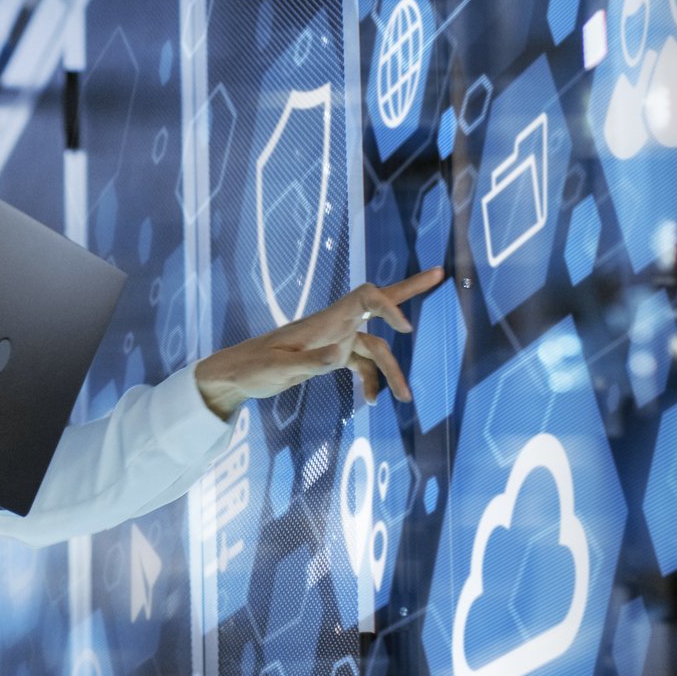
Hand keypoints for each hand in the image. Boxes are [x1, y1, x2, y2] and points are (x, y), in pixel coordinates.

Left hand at [193, 268, 447, 416]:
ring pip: (375, 348)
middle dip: (410, 289)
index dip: (388, 306)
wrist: (235, 374)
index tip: (405, 330)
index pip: (365, 297)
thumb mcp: (278, 370)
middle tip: (441, 273)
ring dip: (392, 371)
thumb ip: (310, 363)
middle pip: (378, 302)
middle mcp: (334, 325)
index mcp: (324, 321)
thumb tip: (340, 357)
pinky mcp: (330, 355)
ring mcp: (334, 339)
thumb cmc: (253, 369)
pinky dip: (370, 381)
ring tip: (405, 399)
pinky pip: (361, 364)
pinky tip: (370, 402)